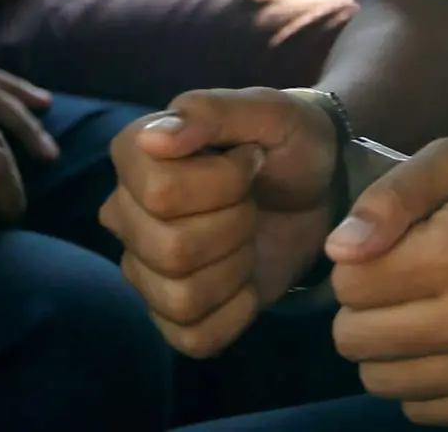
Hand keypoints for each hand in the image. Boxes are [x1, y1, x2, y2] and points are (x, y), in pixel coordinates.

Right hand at [101, 87, 337, 357]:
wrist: (322, 187)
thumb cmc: (288, 141)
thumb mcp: (269, 110)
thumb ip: (212, 112)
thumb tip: (153, 138)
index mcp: (135, 153)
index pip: (161, 192)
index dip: (224, 182)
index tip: (250, 159)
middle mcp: (125, 212)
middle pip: (170, 249)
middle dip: (235, 225)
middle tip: (253, 202)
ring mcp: (144, 267)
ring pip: (180, 296)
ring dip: (236, 268)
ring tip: (250, 236)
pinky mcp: (171, 312)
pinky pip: (194, 337)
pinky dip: (236, 312)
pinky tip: (249, 278)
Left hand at [325, 134, 447, 425]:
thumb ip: (390, 197)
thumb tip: (340, 251)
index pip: (349, 285)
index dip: (357, 259)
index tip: (390, 243)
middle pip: (356, 340)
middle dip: (363, 306)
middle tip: (401, 277)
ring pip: (381, 382)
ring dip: (388, 346)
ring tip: (421, 307)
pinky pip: (424, 411)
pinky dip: (422, 379)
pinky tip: (445, 340)